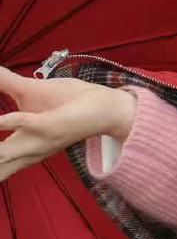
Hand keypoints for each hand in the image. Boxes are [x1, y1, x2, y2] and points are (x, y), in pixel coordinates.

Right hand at [0, 65, 136, 185]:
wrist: (105, 105)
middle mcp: (26, 152)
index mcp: (19, 149)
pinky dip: (6, 125)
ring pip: (2, 155)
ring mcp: (38, 140)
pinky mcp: (50, 125)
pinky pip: (24, 125)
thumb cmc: (67, 100)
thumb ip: (3, 84)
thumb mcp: (27, 91)